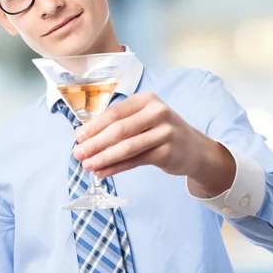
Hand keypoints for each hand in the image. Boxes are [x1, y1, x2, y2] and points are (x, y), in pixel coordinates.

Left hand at [73, 92, 235, 196]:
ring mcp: (164, 133)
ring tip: (87, 165)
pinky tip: (102, 172)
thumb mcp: (143, 119)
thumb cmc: (161, 132)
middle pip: (119, 130)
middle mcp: (157, 113)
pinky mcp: (167, 152)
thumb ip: (119, 124)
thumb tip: (86, 137)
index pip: (114, 113)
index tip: (78, 137)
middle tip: (78, 154)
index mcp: (146, 100)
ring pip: (126, 147)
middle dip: (95, 143)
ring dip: (103, 158)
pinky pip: (135, 161)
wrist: (194, 148)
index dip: (94, 126)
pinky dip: (116, 167)